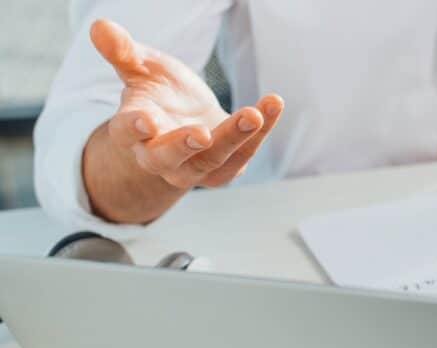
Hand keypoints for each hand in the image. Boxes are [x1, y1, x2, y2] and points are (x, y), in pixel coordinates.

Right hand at [88, 19, 283, 189]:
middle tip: (203, 134)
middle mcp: (161, 156)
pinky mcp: (225, 168)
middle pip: (168, 159)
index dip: (133, 127)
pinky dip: (262, 131)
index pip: (127, 132)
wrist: (186, 121)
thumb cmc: (159, 93)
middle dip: (185, 146)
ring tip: (254, 114)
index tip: (145, 120)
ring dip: (236, 137)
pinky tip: (274, 104)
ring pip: (214, 159)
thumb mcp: (143, 68)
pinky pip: (245, 153)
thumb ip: (124, 52)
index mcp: (134, 130)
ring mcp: (195, 167)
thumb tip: (99, 26)